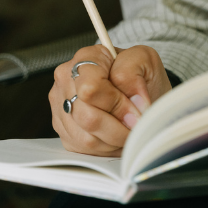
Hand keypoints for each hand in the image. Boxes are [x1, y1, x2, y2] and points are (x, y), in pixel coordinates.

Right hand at [49, 44, 171, 156]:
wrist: (138, 89)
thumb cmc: (139, 73)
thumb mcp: (145, 60)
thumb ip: (134, 74)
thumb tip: (131, 100)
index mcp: (86, 57)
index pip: (90, 88)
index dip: (117, 104)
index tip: (136, 111)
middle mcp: (67, 79)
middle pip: (87, 117)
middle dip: (118, 127)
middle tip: (136, 125)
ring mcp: (62, 105)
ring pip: (85, 138)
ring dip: (114, 139)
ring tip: (128, 129)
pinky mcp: (63, 129)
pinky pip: (82, 149)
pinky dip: (105, 147)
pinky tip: (116, 135)